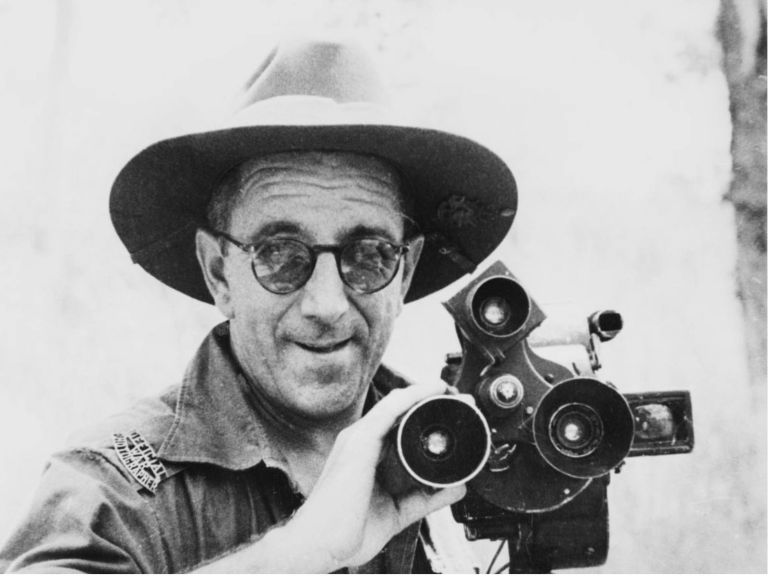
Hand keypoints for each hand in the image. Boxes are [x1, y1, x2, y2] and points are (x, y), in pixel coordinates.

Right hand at [288, 381, 466, 570]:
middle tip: (462, 403)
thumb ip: (424, 498)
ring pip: (397, 403)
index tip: (453, 416)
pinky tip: (433, 390)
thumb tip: (455, 488)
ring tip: (453, 392)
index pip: (398, 424)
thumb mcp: (397, 510)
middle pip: (400, 410)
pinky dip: (414, 396)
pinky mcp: (360, 441)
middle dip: (430, 402)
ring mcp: (359, 438)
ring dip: (427, 394)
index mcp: (366, 454)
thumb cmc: (345, 531)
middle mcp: (361, 441)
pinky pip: (391, 408)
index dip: (423, 415)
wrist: (320, 544)